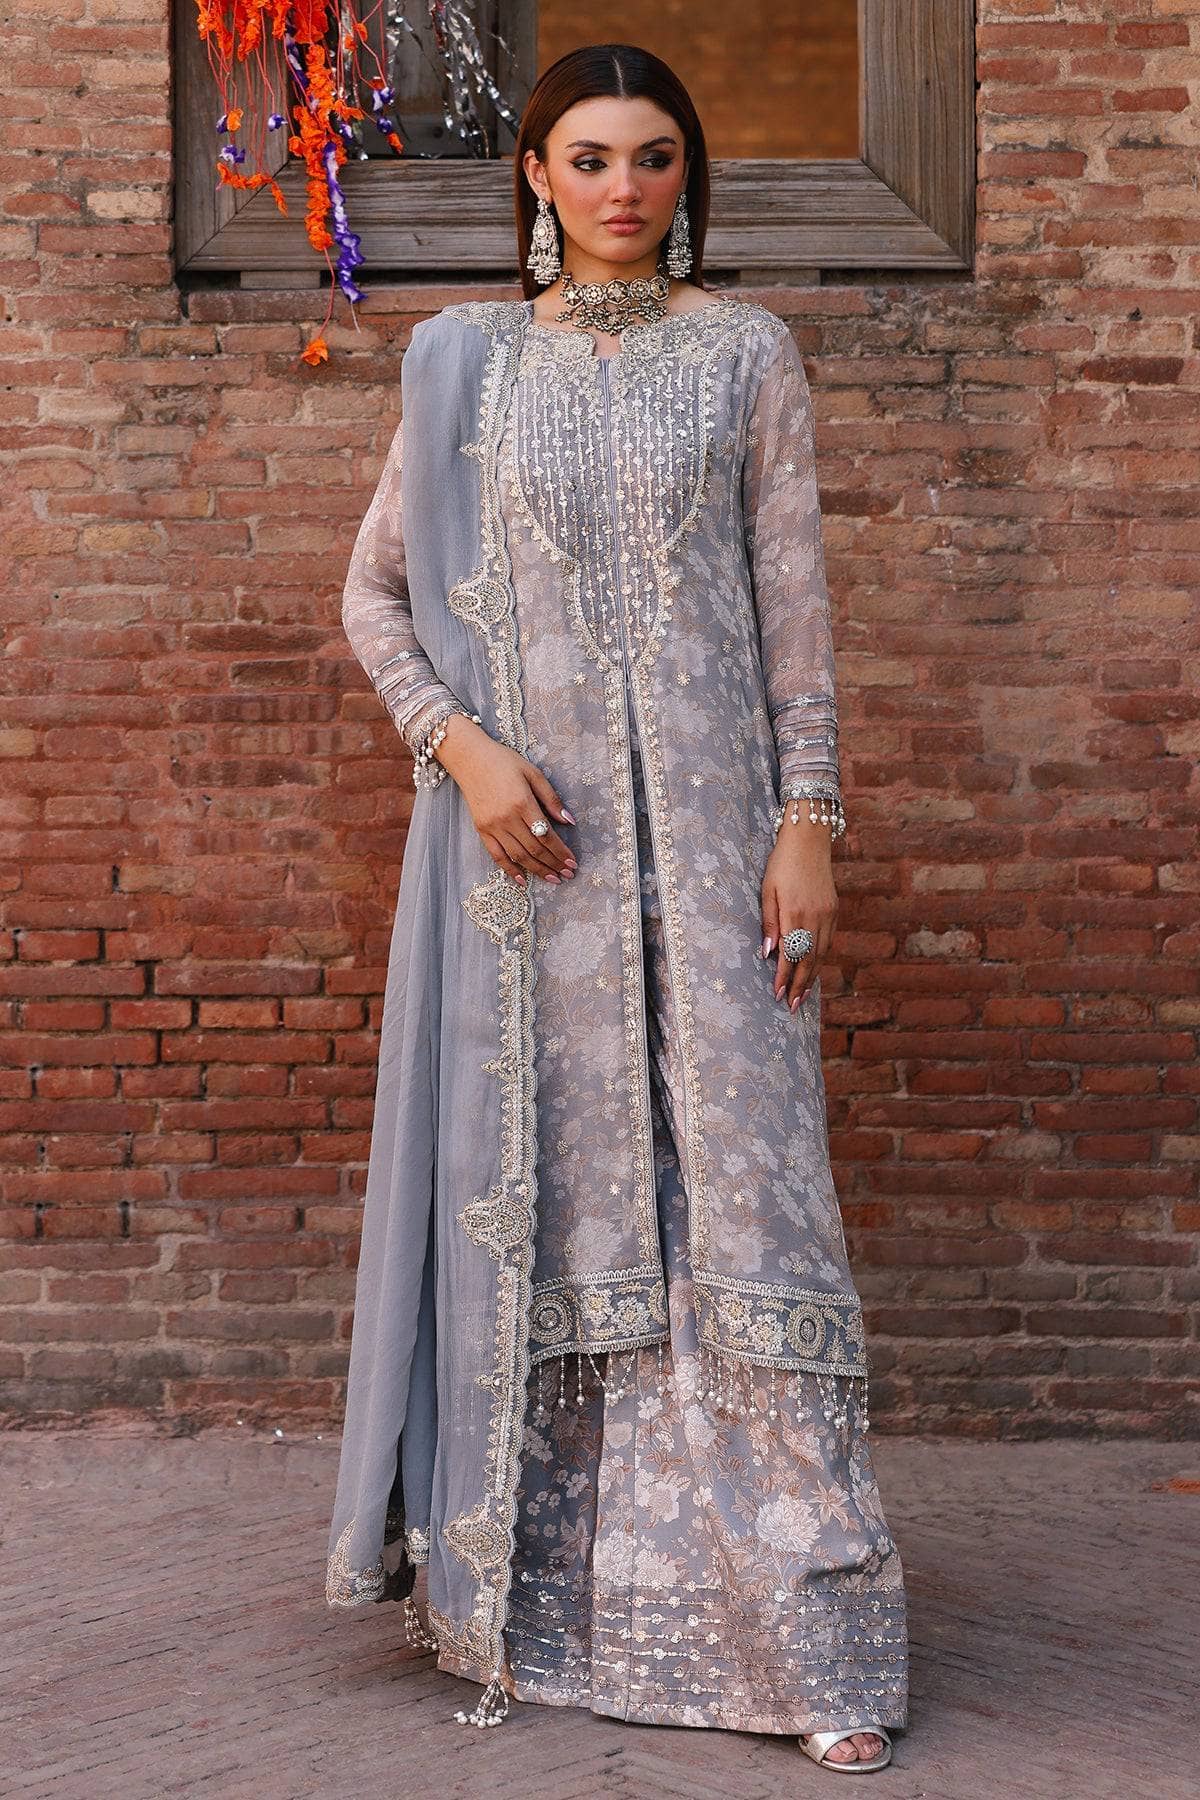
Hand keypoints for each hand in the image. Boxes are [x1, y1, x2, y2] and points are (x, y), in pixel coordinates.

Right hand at [432, 714, 577, 885]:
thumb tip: (569, 821)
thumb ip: (551, 798)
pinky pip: (497, 856)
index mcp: (523, 802)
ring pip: (518, 856)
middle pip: (534, 849)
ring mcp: (492, 826)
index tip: (573, 862)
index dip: (561, 851)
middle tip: (568, 874)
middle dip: (553, 864)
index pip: (546, 835)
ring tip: (553, 879)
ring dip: (538, 870)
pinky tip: (523, 880)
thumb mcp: (533, 773)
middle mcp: (507, 818)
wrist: (470, 758)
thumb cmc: (503, 761)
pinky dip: (510, 870)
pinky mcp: (481, 830)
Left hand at [760, 822, 836, 1010]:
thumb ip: (769, 923)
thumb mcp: (767, 890)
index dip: (784, 977)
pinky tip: (814, 968)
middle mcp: (815, 917)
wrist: (810, 839)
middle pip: (809, 959)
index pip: (790, 954)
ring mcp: (828, 914)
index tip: (777, 994)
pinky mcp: (834, 910)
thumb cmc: (781, 863)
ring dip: (812, 976)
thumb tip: (768, 953)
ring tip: (803, 995)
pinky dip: (821, 958)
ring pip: (821, 953)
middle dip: (800, 985)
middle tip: (792, 1006)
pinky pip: (828, 941)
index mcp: (795, 912)